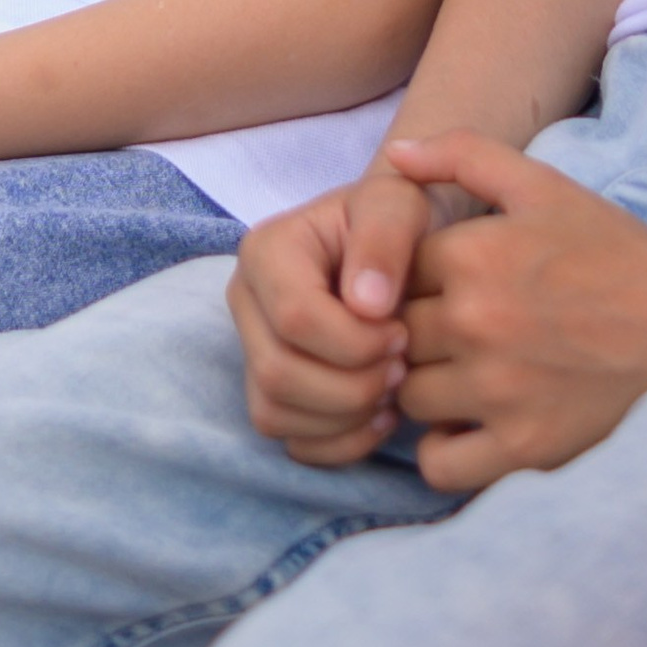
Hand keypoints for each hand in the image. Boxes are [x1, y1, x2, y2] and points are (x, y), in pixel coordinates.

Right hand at [229, 166, 436, 464]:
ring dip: (346, 417)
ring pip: (274, 413)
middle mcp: (245, 301)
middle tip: (401, 367)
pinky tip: (379, 414)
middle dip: (352, 386)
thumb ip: (385, 236)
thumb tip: (366, 305)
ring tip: (392, 386)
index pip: (295, 319)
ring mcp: (251, 348)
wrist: (397, 241)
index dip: (355, 342)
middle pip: (277, 374)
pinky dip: (340, 442)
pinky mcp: (269, 389)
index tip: (402, 333)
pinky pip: (289, 441)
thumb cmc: (397, 218)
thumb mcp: (399, 203)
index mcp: (266, 250)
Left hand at [386, 131, 646, 491]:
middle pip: (392, 336)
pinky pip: (442, 464)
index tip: (437, 283)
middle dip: (411, 332)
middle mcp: (476, 324)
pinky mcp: (525, 447)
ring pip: (408, 397)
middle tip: (449, 329)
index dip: (406, 278)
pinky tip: (468, 423)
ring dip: (424, 387)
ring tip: (460, 372)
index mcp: (471, 256)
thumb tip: (394, 155)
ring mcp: (499, 391)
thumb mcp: (538, 184)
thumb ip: (460, 153)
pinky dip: (444, 449)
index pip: (387, 273)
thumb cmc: (608, 247)